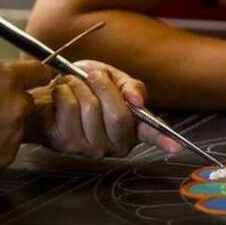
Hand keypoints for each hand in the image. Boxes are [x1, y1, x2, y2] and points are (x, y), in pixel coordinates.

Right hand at [0, 61, 52, 176]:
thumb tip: (11, 82)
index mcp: (7, 78)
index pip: (41, 72)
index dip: (37, 76)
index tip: (38, 79)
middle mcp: (17, 104)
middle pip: (28, 102)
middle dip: (13, 105)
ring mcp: (15, 131)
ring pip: (18, 126)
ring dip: (5, 127)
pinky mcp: (8, 154)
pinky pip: (9, 146)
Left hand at [28, 61, 181, 158]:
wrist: (48, 95)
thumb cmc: (85, 87)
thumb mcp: (113, 79)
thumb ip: (129, 86)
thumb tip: (136, 99)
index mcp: (131, 130)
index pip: (151, 134)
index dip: (164, 140)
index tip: (177, 147)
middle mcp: (114, 145)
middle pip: (119, 116)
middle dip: (105, 87)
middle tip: (95, 76)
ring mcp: (89, 148)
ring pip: (91, 108)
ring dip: (80, 86)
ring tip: (74, 85)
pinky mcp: (65, 143)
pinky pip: (70, 107)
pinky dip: (64, 90)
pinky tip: (60, 94)